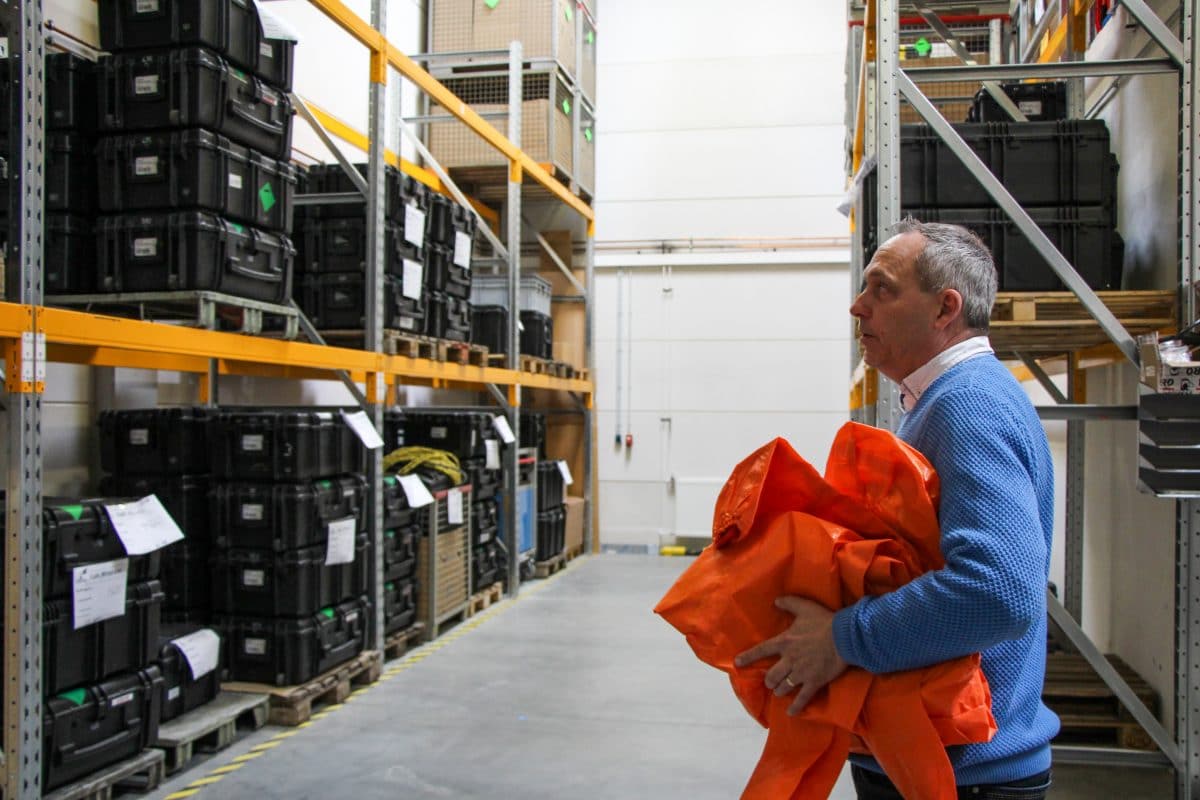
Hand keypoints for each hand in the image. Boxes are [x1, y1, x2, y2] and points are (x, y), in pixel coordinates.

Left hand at [734, 596, 848, 715]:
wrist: (844, 637)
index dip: (748, 657)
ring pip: (783, 687)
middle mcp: (789, 659)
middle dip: (769, 680)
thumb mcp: (804, 607)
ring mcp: (801, 673)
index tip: (737, 663)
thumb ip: (789, 602)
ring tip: (779, 692)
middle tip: (770, 681)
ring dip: (779, 691)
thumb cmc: (824, 621)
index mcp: (784, 642)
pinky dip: (796, 707)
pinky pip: (802, 698)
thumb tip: (776, 600)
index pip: (761, 651)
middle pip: (771, 675)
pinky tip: (791, 713)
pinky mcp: (814, 682)